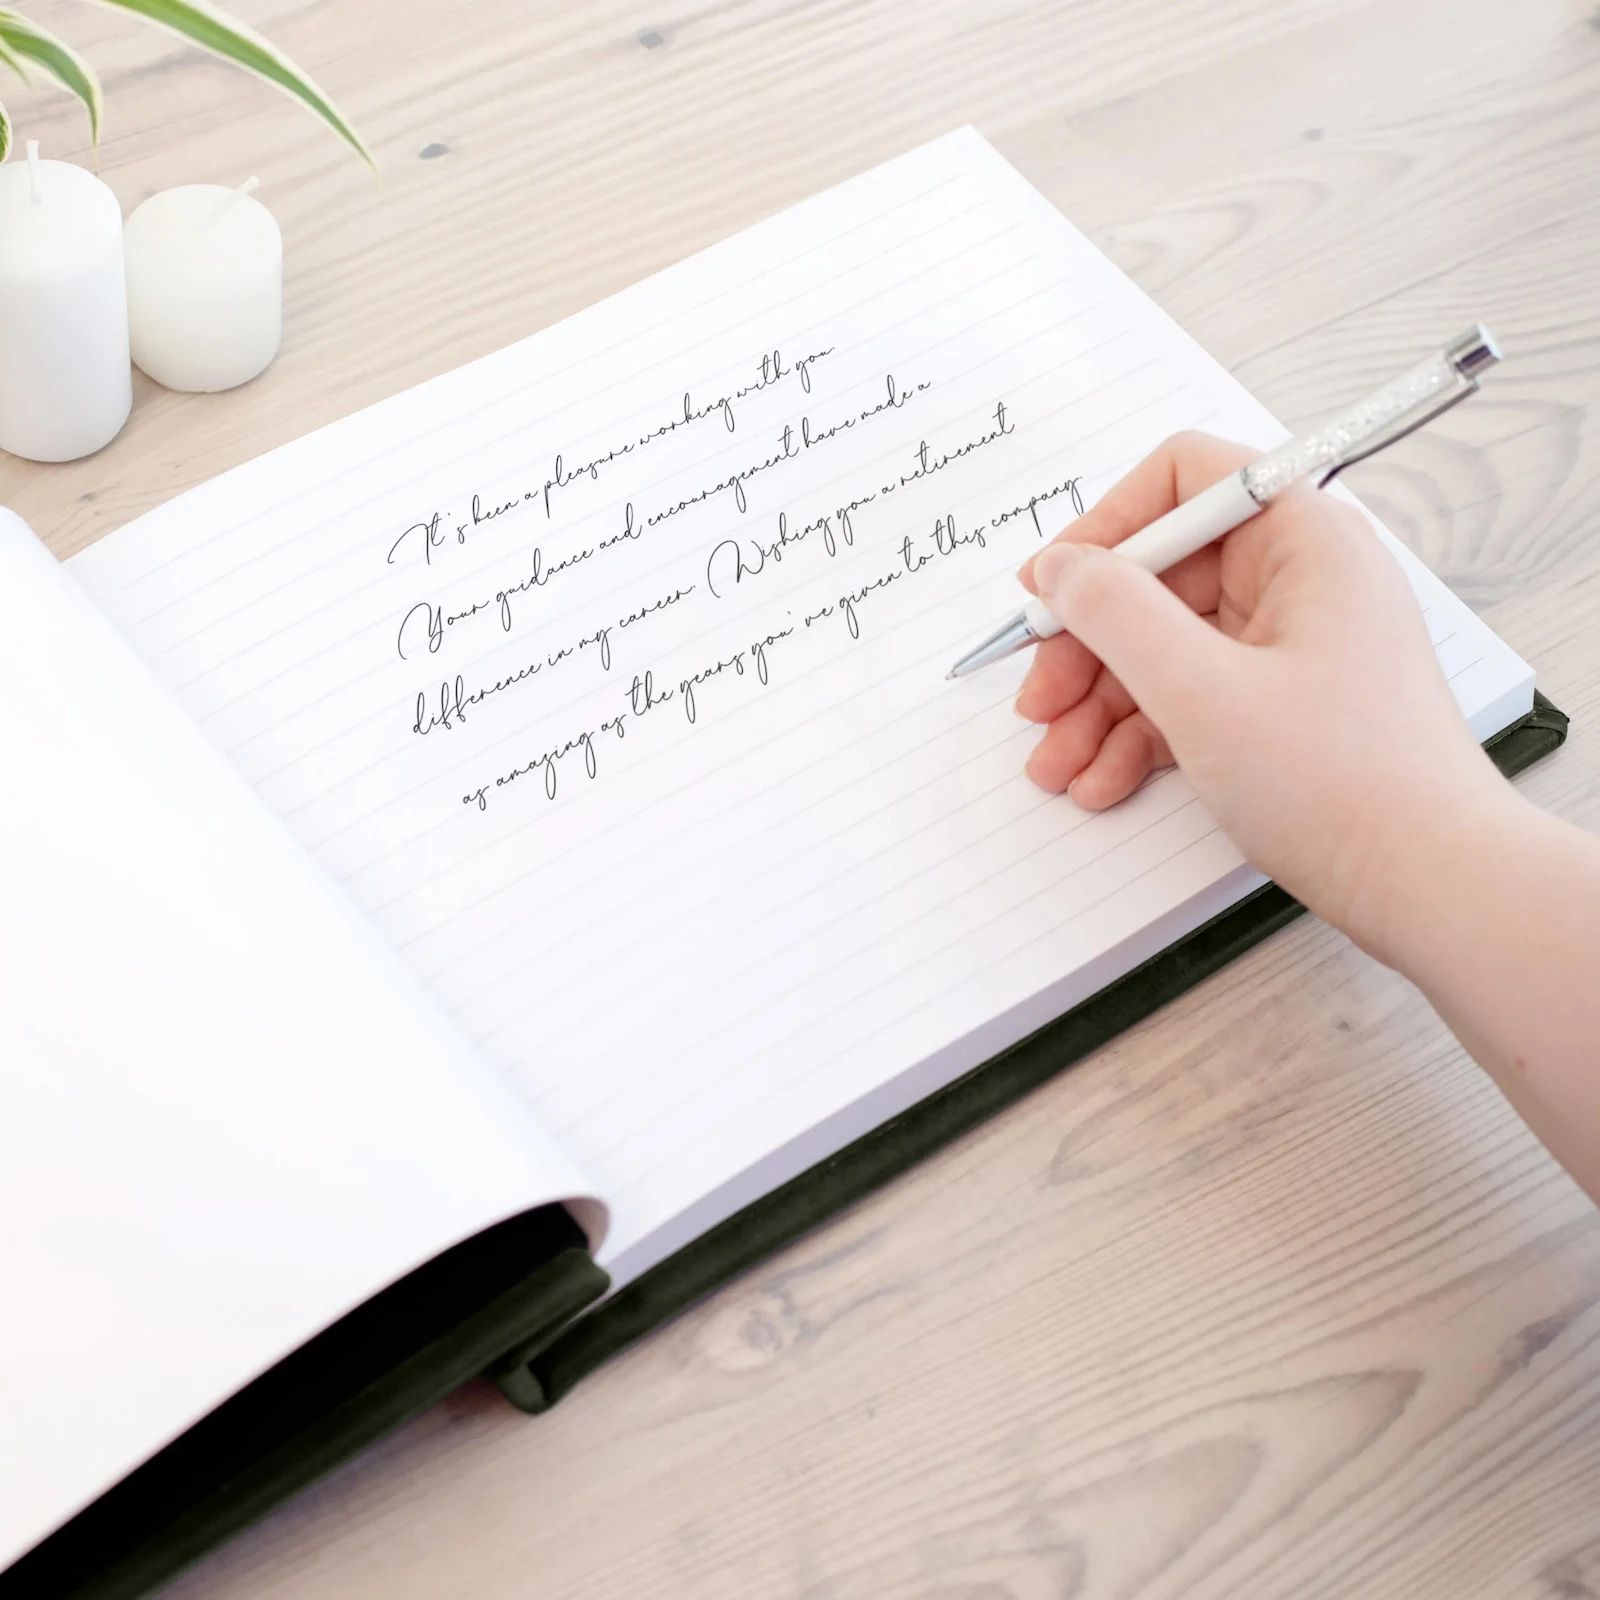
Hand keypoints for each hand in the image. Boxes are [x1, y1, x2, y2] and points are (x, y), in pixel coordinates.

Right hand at [1015, 431, 1507, 955]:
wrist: (1430, 884)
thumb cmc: (1343, 783)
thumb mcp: (1201, 691)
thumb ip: (1116, 615)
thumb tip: (1060, 567)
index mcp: (1303, 540)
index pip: (1182, 481)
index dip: (1103, 530)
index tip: (1047, 590)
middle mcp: (1300, 578)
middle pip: (1158, 578)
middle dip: (1086, 645)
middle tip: (1038, 702)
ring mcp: (1292, 644)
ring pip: (1165, 646)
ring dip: (1099, 703)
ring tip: (1054, 764)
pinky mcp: (1284, 704)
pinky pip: (1191, 696)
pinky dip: (1140, 736)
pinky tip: (1100, 782)